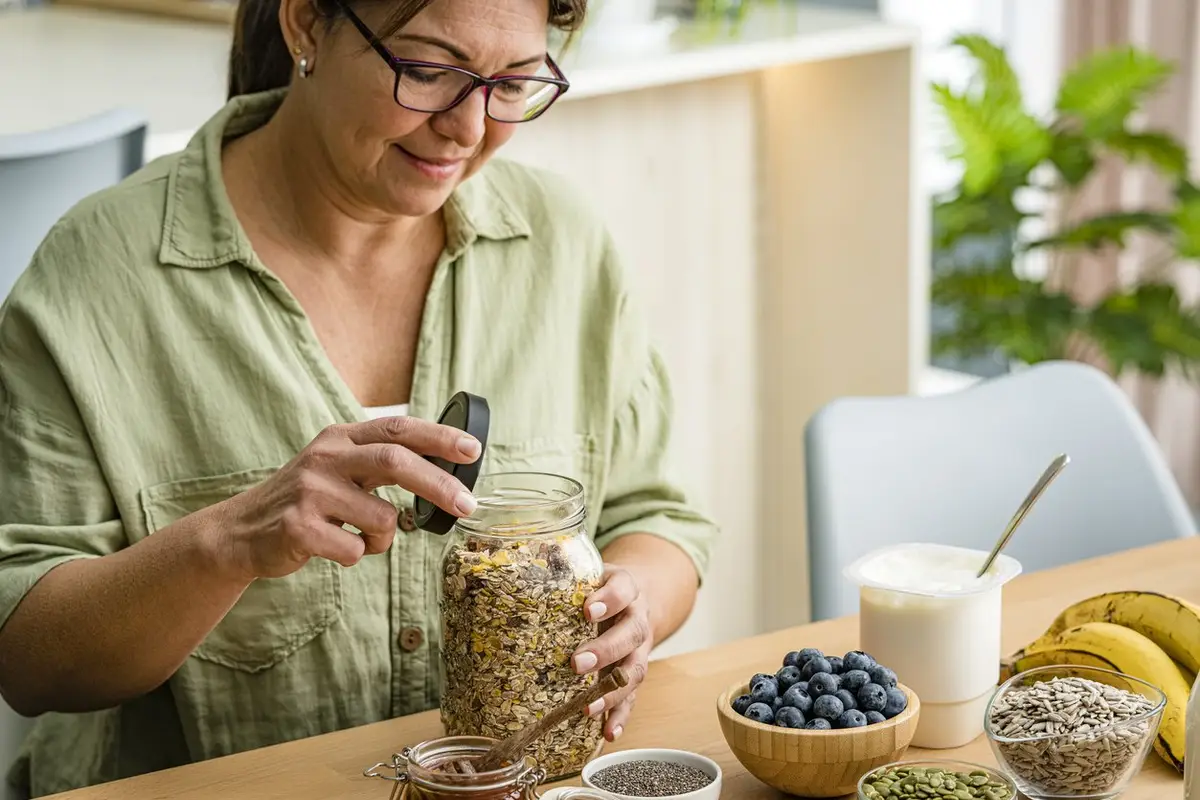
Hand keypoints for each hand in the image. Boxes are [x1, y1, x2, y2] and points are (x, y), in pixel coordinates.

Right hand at [217, 416, 481, 579]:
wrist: (242, 532)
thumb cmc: (306, 501)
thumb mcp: (337, 467)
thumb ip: (379, 461)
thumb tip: (445, 466)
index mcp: (339, 438)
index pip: (398, 428)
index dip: (439, 437)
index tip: (473, 450)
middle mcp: (325, 458)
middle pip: (396, 462)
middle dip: (439, 485)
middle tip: (468, 505)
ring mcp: (310, 492)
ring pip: (383, 519)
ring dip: (383, 539)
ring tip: (358, 537)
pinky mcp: (298, 528)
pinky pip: (356, 550)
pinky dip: (356, 555)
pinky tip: (332, 548)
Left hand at [571, 565, 652, 741]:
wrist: (633, 598)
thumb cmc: (598, 588)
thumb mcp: (586, 573)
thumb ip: (560, 572)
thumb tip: (512, 564)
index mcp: (626, 588)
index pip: (623, 588)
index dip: (609, 599)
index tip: (588, 609)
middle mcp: (637, 619)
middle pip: (630, 634)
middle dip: (605, 650)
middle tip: (577, 663)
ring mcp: (639, 650)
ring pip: (634, 670)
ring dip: (612, 691)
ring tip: (588, 707)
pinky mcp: (633, 673)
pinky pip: (632, 697)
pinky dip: (621, 716)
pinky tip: (608, 732)